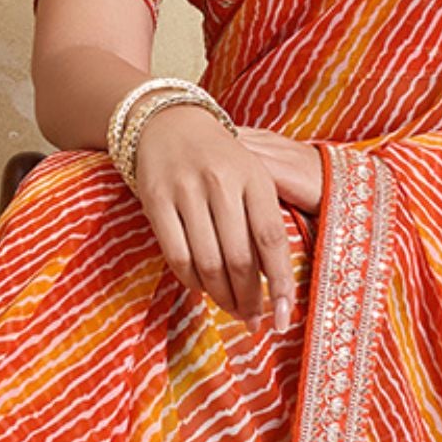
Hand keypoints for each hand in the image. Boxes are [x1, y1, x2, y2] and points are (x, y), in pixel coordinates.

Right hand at [130, 109, 318, 332]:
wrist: (168, 122)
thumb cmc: (220, 158)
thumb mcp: (252, 177)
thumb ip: (265, 219)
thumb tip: (275, 280)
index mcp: (254, 177)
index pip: (271, 239)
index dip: (280, 281)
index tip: (286, 314)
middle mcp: (221, 182)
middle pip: (240, 258)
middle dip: (249, 298)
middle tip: (254, 319)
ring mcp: (186, 191)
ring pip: (208, 262)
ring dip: (222, 296)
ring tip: (231, 309)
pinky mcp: (155, 200)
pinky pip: (177, 255)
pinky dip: (192, 280)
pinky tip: (203, 288)